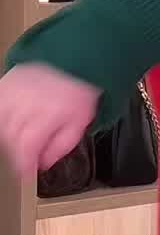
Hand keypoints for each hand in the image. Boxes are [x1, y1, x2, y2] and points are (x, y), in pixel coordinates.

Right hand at [0, 64, 98, 178]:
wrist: (72, 61)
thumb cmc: (77, 92)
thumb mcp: (78, 124)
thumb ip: (60, 147)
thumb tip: (42, 164)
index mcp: (49, 112)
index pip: (27, 145)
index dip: (25, 164)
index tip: (26, 173)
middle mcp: (27, 102)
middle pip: (13, 138)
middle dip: (20, 151)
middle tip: (28, 157)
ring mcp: (13, 92)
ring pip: (3, 125)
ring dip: (11, 137)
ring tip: (24, 137)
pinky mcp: (5, 85)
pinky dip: (3, 121)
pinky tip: (13, 124)